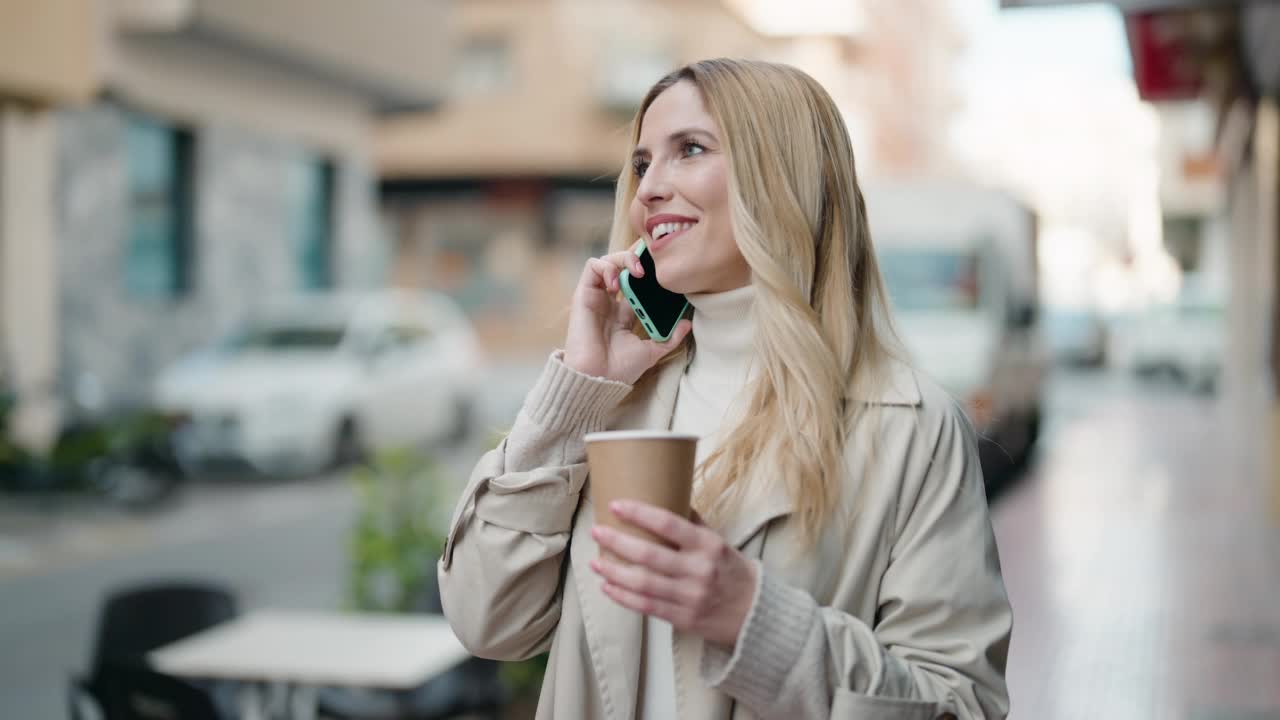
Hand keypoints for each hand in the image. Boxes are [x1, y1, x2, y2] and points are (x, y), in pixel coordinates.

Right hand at [563, 245, 691, 384]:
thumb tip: (687, 324)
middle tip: (653, 262)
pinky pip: (592, 266)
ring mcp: (596, 297)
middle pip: (621, 267)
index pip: (636, 283)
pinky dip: (606, 267)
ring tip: (638, 271)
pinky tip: (618, 283)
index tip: (664, 268)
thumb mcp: (652, 352)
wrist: (598, 378)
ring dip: (623, 258)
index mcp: (623, 313)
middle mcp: (609, 302)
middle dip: (636, 258)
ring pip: (606, 261)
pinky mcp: (584, 294)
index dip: (648, 271)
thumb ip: (669, 338)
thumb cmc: (620, 369)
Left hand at [589, 500, 757, 648]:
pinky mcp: (682, 618)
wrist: (755, 614)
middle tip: (596, 531)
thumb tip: (667, 496)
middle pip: (649, 555)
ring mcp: (690, 597)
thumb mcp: (719, 542)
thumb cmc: (731, 571)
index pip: (669, 524)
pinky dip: (623, 597)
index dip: (639, 514)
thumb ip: (693, 524)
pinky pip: (646, 606)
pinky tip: (607, 587)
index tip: (616, 505)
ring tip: (595, 563)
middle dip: (617, 542)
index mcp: (708, 545)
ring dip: (614, 572)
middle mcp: (698, 570)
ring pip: (643, 583)